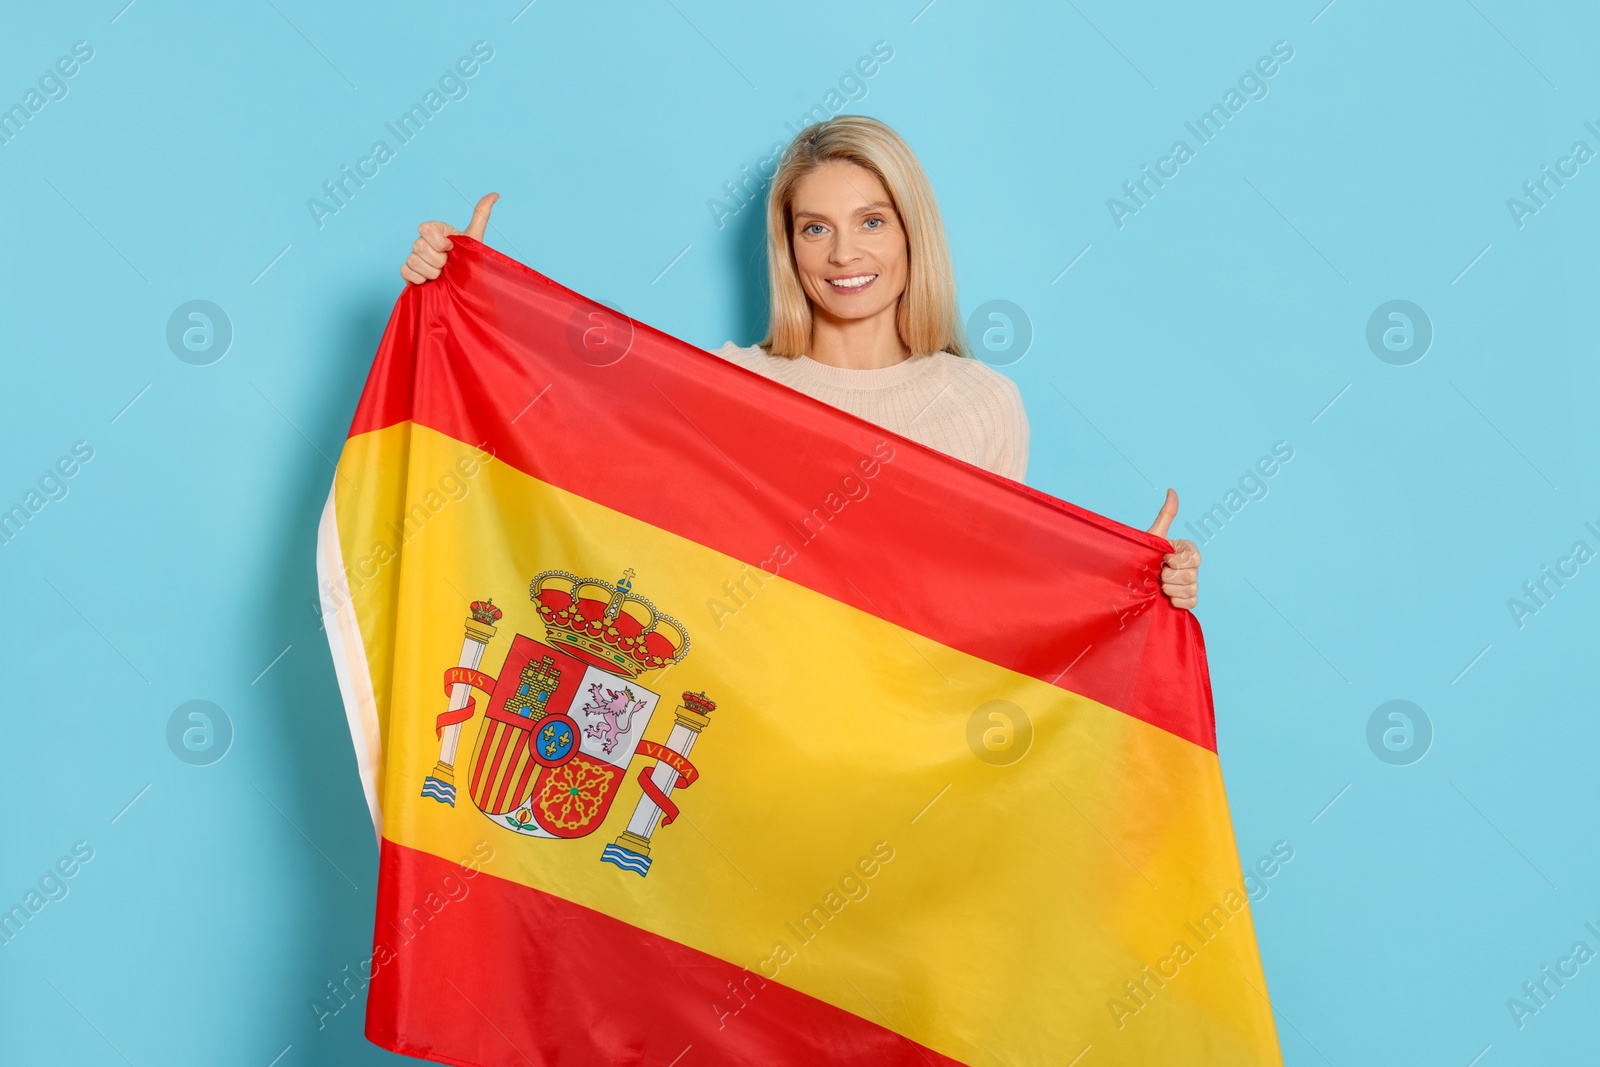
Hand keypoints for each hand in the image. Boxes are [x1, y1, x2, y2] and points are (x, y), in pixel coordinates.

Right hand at [400, 192, 498, 284]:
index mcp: (436, 231)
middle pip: (418, 245)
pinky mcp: (408, 273)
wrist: (464, 291)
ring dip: (431, 272)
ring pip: (413, 260)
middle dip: (438, 260)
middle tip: (448, 266)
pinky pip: (405, 271)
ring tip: (442, 275)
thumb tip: (495, 194)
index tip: (452, 249)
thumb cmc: (469, 264)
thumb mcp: (475, 239)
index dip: (439, 242)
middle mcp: (423, 242)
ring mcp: (414, 257)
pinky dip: (419, 279)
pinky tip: (430, 282)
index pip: (425, 228)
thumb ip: (481, 216)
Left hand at [1145, 488, 1199, 609]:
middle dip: (1171, 577)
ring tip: (1158, 586)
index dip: (1178, 562)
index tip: (1163, 560)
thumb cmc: (1140, 557)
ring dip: (1171, 589)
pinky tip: (1166, 598)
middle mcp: (1191, 567)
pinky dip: (1178, 601)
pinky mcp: (1187, 599)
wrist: (1129, 583)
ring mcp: (1190, 584)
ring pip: (1192, 589)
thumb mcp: (1154, 536)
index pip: (1196, 558)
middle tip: (1158, 575)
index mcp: (1185, 551)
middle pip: (1193, 575)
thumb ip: (1166, 515)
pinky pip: (1192, 602)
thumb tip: (1171, 490)